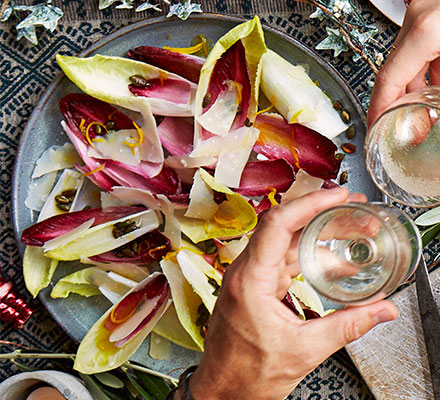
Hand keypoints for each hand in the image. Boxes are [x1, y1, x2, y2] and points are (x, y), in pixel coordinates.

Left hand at [188, 188, 397, 399]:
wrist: (224, 388)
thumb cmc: (246, 372)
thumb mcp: (304, 350)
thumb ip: (347, 327)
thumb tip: (380, 310)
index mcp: (250, 281)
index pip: (277, 224)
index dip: (309, 204)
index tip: (336, 197)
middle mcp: (246, 272)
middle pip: (284, 228)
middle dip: (321, 215)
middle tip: (353, 210)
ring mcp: (250, 277)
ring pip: (285, 243)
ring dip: (317, 236)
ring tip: (349, 233)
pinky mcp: (256, 286)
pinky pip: (283, 260)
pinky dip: (308, 257)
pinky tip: (331, 261)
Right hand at [368, 0, 439, 126]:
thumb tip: (436, 119)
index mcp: (425, 30)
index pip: (386, 81)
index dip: (377, 111)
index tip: (374, 129)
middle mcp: (419, 17)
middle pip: (396, 71)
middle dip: (399, 103)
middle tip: (404, 128)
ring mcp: (427, 10)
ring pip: (411, 60)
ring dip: (417, 88)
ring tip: (426, 112)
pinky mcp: (437, 10)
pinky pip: (427, 46)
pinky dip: (433, 69)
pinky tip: (439, 87)